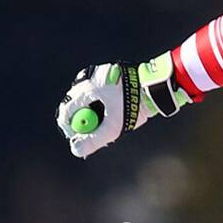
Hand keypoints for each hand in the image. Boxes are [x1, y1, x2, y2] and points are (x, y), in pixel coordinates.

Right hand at [55, 51, 190, 158]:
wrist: (155, 87)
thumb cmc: (135, 105)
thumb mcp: (113, 127)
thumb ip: (94, 139)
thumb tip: (76, 149)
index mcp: (89, 87)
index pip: (68, 109)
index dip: (70, 127)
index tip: (76, 138)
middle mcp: (91, 77)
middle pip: (76, 104)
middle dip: (83, 120)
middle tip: (92, 132)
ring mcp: (99, 74)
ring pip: (86, 99)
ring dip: (93, 112)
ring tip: (109, 120)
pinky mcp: (107, 74)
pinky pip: (96, 93)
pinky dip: (101, 104)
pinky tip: (115, 109)